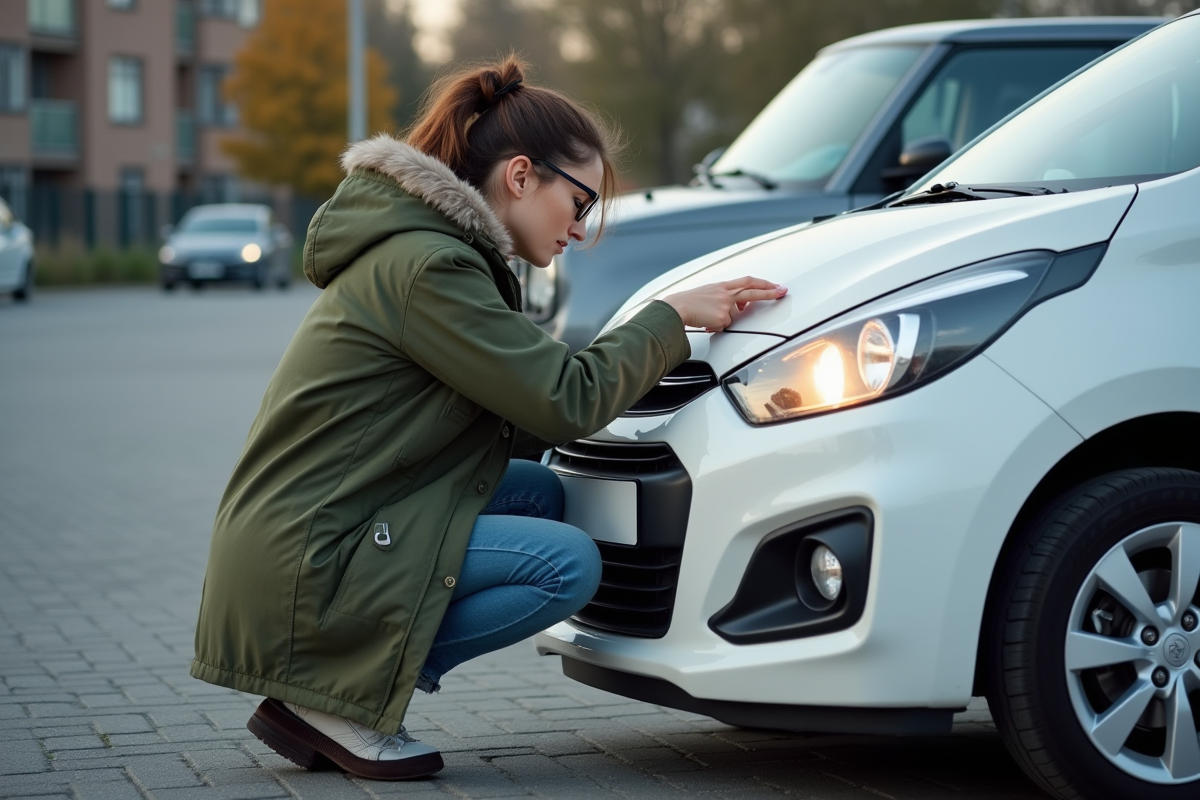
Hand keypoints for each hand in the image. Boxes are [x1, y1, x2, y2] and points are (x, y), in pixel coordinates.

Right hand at [663, 277, 787, 330]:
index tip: (775, 284)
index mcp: (723, 286)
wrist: (676, 308)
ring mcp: (725, 305)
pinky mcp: (722, 317)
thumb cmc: (689, 302)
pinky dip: (716, 326)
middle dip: (770, 292)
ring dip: (722, 319)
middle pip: (752, 291)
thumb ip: (726, 297)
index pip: (747, 281)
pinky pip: (725, 326)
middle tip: (783, 291)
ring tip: (707, 316)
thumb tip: (740, 308)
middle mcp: (726, 293)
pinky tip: (705, 322)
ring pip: (734, 316)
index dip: (762, 283)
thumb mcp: (709, 293)